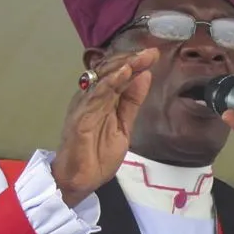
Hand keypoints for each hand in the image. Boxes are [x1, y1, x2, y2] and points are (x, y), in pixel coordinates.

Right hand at [51, 48, 158, 206]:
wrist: (80, 181)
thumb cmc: (98, 155)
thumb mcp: (124, 126)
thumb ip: (131, 102)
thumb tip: (144, 75)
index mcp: (101, 99)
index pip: (117, 74)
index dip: (134, 62)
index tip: (153, 54)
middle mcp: (91, 98)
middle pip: (110, 71)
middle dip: (131, 60)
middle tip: (150, 52)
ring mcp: (84, 106)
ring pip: (104, 79)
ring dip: (123, 67)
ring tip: (140, 58)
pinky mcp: (80, 118)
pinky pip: (96, 96)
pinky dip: (110, 83)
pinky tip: (122, 74)